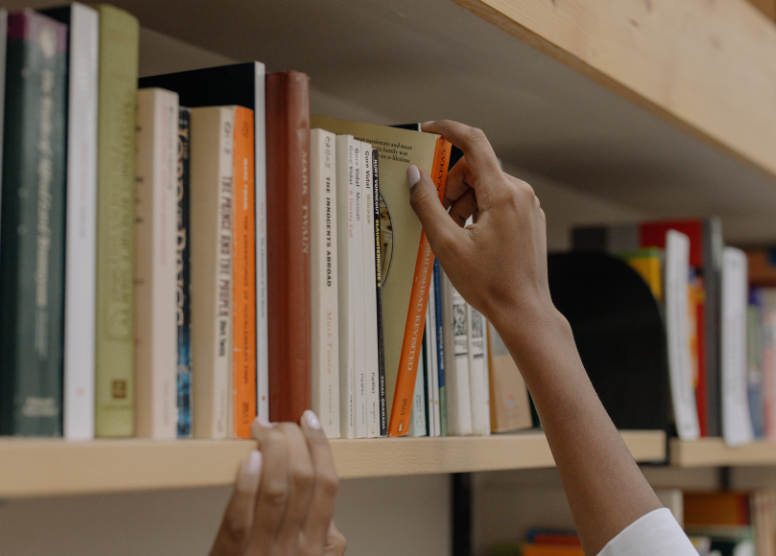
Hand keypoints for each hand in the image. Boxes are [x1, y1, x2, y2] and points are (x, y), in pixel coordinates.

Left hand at [209, 410, 345, 555]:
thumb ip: (322, 534)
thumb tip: (324, 496)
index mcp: (317, 544)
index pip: (327, 484)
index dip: (321, 447)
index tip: (310, 422)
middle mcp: (296, 546)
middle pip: (304, 480)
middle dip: (295, 441)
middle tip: (283, 424)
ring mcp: (264, 550)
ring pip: (276, 490)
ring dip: (272, 452)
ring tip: (265, 431)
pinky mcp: (234, 553)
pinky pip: (241, 515)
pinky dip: (247, 483)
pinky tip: (249, 458)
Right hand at [409, 120, 557, 340]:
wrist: (524, 310)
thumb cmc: (489, 283)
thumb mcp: (447, 244)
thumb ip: (427, 204)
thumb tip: (414, 174)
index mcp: (502, 194)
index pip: (474, 142)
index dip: (448, 130)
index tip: (428, 130)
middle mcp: (520, 193)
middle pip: (476, 169)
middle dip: (451, 186)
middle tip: (438, 215)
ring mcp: (528, 206)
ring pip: (486, 186)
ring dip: (463, 202)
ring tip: (455, 234)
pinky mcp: (529, 218)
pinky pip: (498, 201)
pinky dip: (478, 211)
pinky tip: (470, 238)